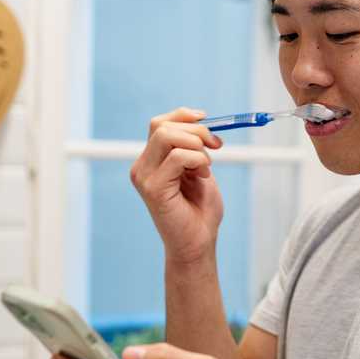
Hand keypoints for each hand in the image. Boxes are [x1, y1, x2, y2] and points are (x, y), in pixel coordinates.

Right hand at [130, 107, 223, 265]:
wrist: (198, 243)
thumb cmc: (200, 211)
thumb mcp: (200, 170)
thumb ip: (194, 147)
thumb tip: (200, 120)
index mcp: (151, 161)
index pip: (159, 123)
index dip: (183, 116)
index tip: (207, 119)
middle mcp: (142, 167)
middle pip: (162, 125)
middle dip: (196, 129)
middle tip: (217, 145)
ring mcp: (144, 177)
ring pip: (166, 136)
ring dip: (197, 145)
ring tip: (207, 167)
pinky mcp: (152, 188)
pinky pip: (176, 157)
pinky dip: (197, 160)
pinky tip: (202, 176)